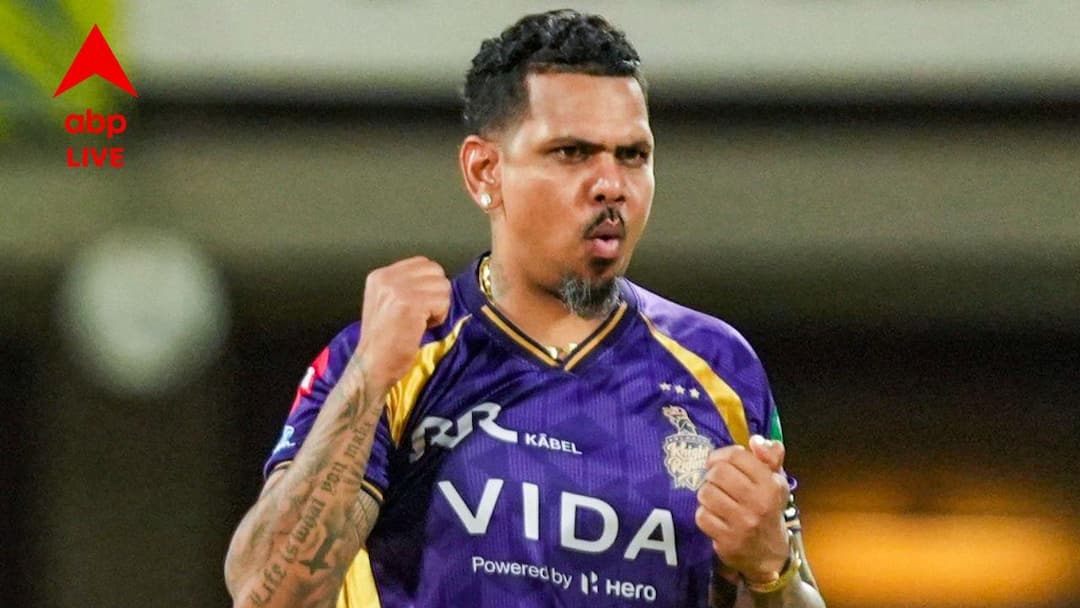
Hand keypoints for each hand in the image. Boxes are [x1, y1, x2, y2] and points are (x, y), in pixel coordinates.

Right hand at [354, 256, 451, 392]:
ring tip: (420, 322)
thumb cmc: (383, 340)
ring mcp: (398, 289)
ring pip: (442, 286)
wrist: (372, 364)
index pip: (422, 262)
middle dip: (436, 293)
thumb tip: (434, 279)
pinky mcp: (411, 303)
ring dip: (438, 306)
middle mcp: (387, 277)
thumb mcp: (385, 302)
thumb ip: (403, 285)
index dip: (429, 284)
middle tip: (422, 314)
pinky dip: (438, 317)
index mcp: (379, 275)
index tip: (418, 304)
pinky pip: (442, 301)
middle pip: (435, 271)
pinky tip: (422, 328)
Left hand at [695, 435, 790, 582]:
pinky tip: (713, 516)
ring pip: (706, 494)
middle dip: (712, 475)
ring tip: (714, 498)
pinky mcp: (728, 541)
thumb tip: (755, 440)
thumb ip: (770, 456)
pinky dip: (704, 514)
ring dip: (706, 494)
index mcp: (771, 484)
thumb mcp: (775, 481)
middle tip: (715, 482)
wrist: (769, 553)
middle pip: (718, 473)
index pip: (736, 456)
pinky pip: (702, 517)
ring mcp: (743, 524)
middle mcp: (759, 503)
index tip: (718, 462)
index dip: (721, 455)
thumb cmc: (768, 509)